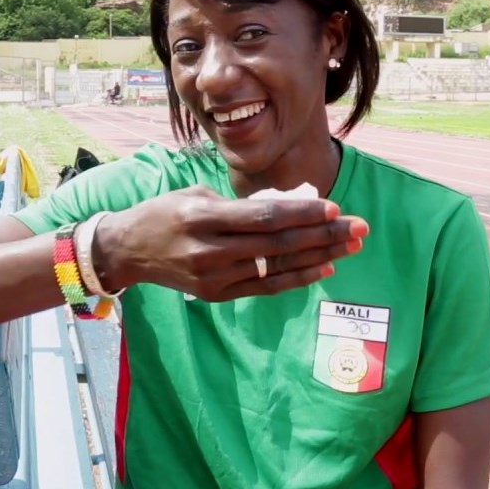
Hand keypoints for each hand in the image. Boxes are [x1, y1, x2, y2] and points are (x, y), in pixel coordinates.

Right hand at [92, 186, 367, 301]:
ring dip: (318, 256)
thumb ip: (239, 204)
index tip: (334, 208)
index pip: (263, 216)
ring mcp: (214, 277)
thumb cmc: (164, 212)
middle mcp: (209, 250)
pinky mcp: (217, 295)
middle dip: (323, 234)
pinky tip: (324, 267)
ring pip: (276, 267)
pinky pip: (265, 288)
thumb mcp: (196, 194)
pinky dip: (296, 278)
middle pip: (278, 243)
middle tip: (359, 227)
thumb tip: (287, 207)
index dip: (302, 213)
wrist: (129, 250)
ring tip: (351, 246)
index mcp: (202, 216)